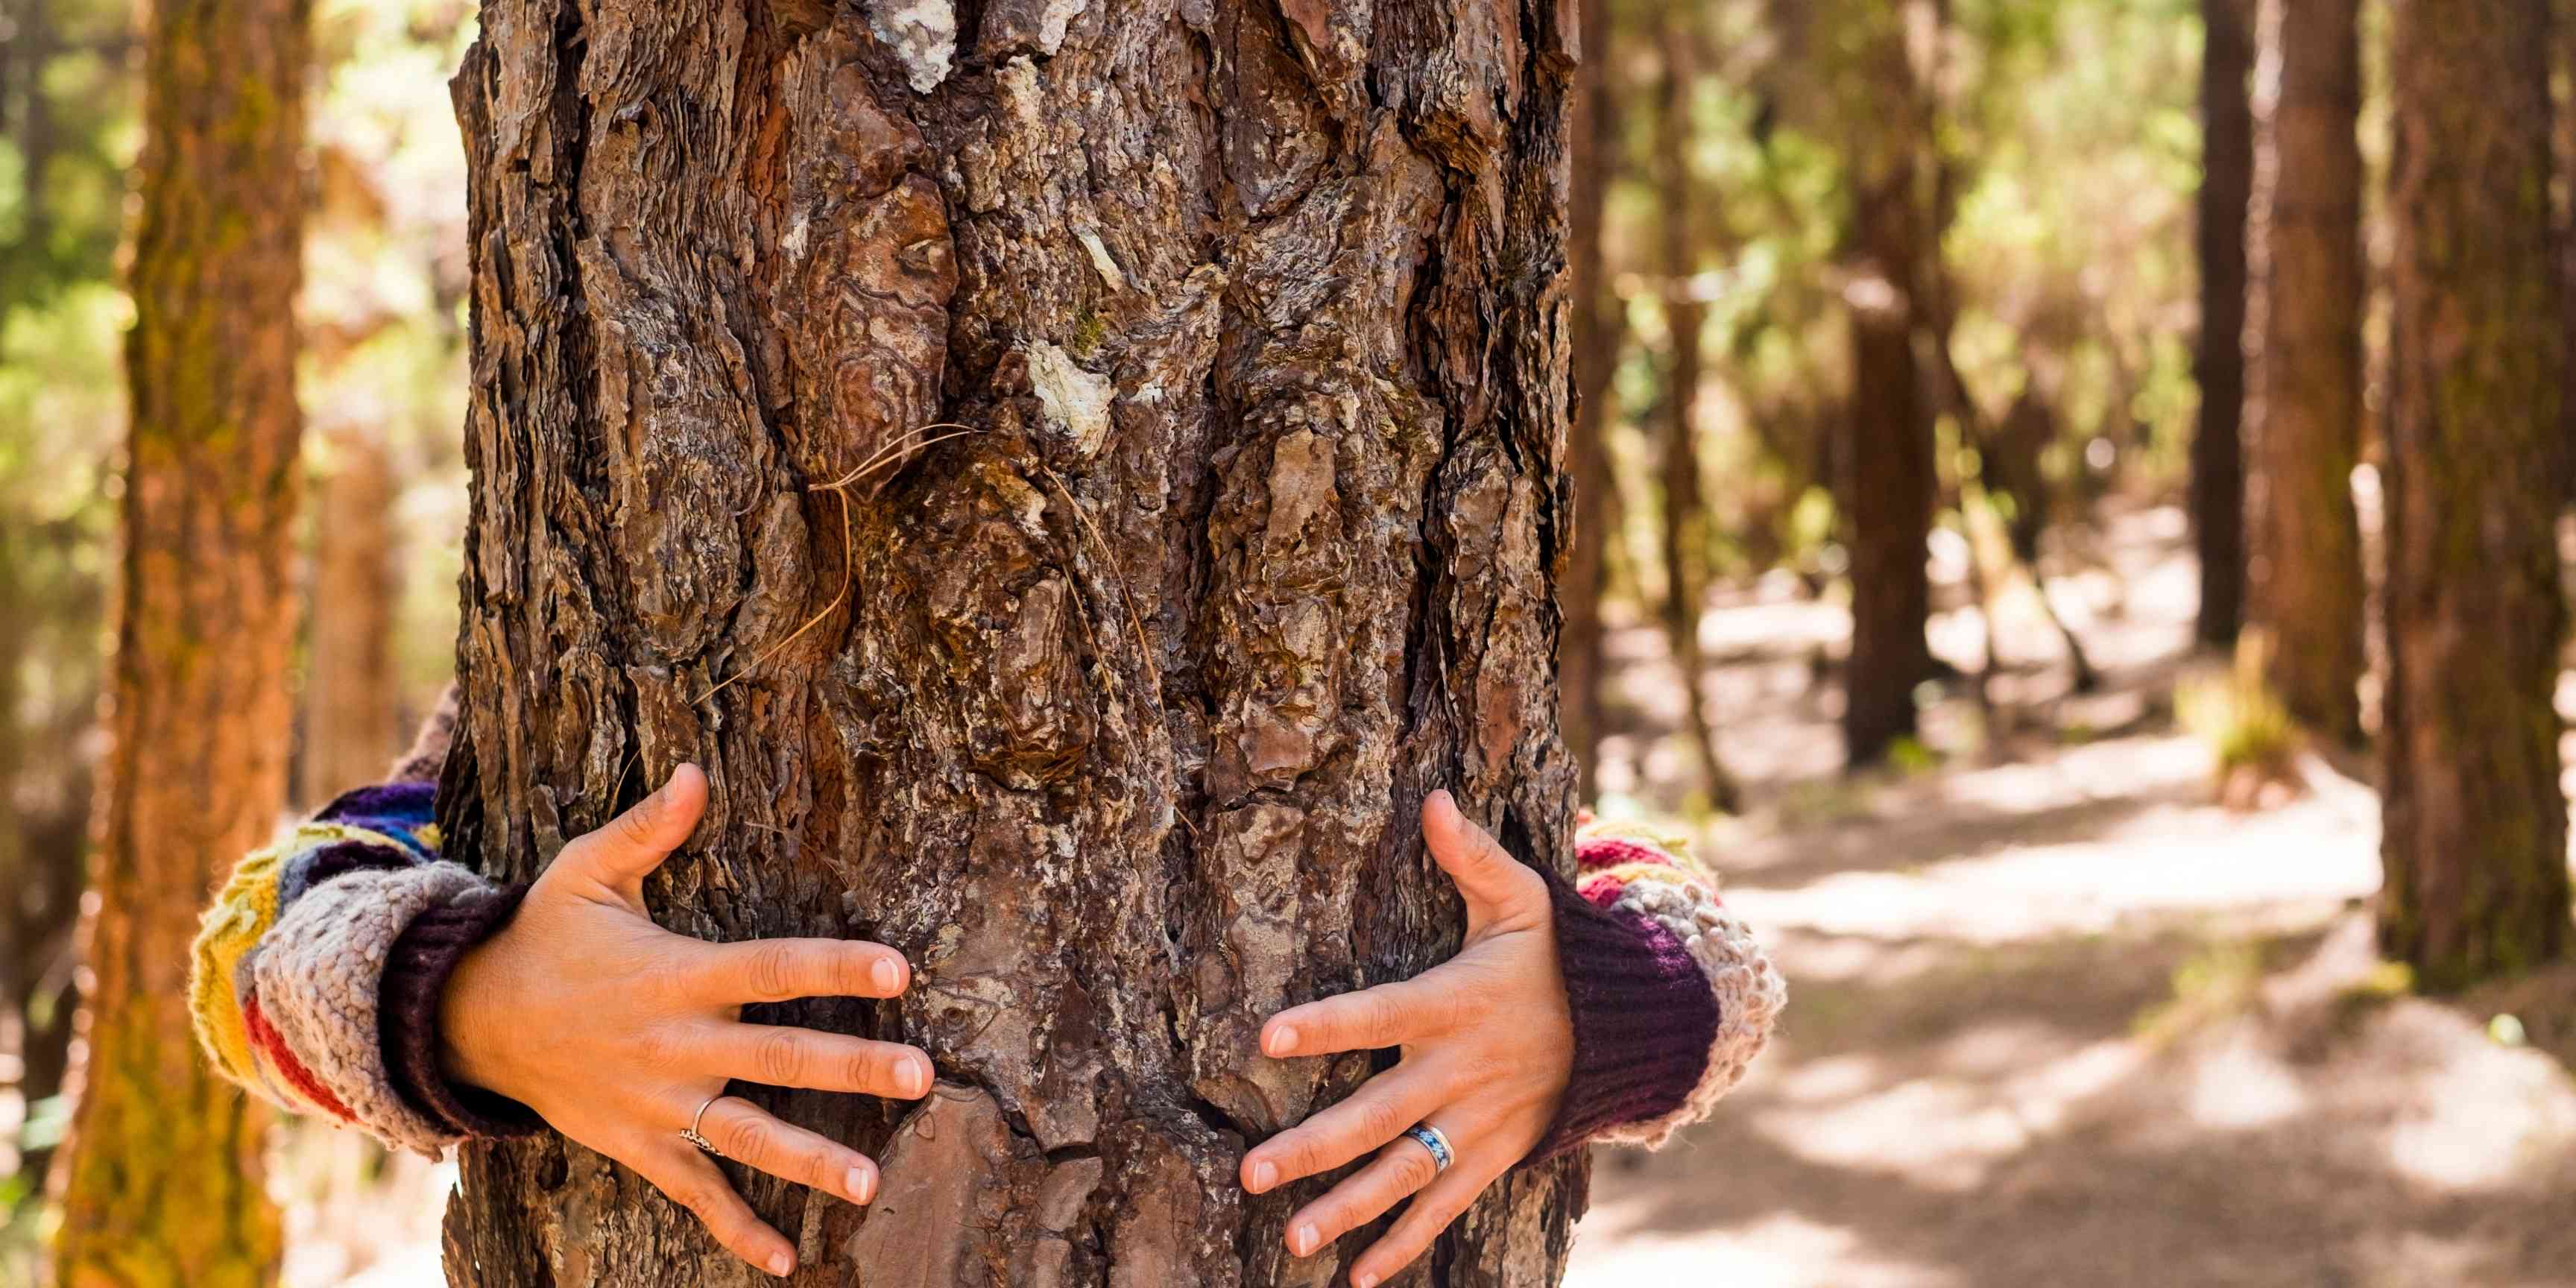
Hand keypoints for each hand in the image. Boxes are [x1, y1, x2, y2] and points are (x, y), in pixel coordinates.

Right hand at [440, 765, 931, 1277]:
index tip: (899, 968)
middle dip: (852, 1066)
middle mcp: (676, 1045)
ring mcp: (659, 1104)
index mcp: (677, 975)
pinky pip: (695, 1193)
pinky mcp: (641, 1146)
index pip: (772, 968)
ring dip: (811, 1160)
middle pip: (779, 1056)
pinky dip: (738, 1229)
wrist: (470, 1020)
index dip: (836, 966)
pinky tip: (787, 1261)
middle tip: (920, 1076)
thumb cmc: (546, 936)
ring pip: (746, 1136)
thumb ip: (648, 829)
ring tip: (872, 1183)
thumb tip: (695, 772)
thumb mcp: (586, 873)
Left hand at [1238, 790, 1574, 1286]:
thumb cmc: (1554, 955)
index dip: (1325, 1024)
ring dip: (1348, 1210)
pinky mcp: (1495, 1155)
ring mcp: (1477, 1123)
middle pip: (1377, 1115)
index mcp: (1453, 1003)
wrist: (1630, 1028)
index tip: (1266, 1037)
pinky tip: (1358, 1278)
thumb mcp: (1522, 898)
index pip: (1378, 1013)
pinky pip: (1446, 1207)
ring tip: (1291, 1238)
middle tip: (1251, 1173)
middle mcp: (1459, 1071)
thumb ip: (1470, 855)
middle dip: (1313, 1147)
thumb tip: (1433, 796)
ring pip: (1405, 1174)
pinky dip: (1405, 1245)